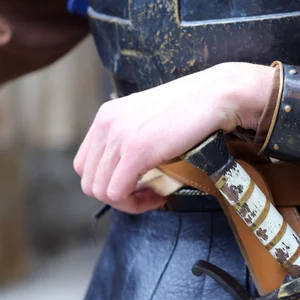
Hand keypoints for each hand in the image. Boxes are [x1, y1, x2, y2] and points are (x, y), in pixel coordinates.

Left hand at [74, 62, 275, 213]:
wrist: (215, 96)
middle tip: (148, 194)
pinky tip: (159, 195)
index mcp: (106, 116)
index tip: (137, 184)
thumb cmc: (192, 109)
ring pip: (101, 191)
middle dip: (118, 196)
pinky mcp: (136, 151)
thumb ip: (133, 139)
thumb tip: (130, 173)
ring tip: (155, 195)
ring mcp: (119, 137)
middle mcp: (105, 125)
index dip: (108, 182)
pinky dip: (136, 204)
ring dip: (128, 203)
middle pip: (89, 181)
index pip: (85, 164)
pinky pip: (117, 193)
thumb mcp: (150, 120)